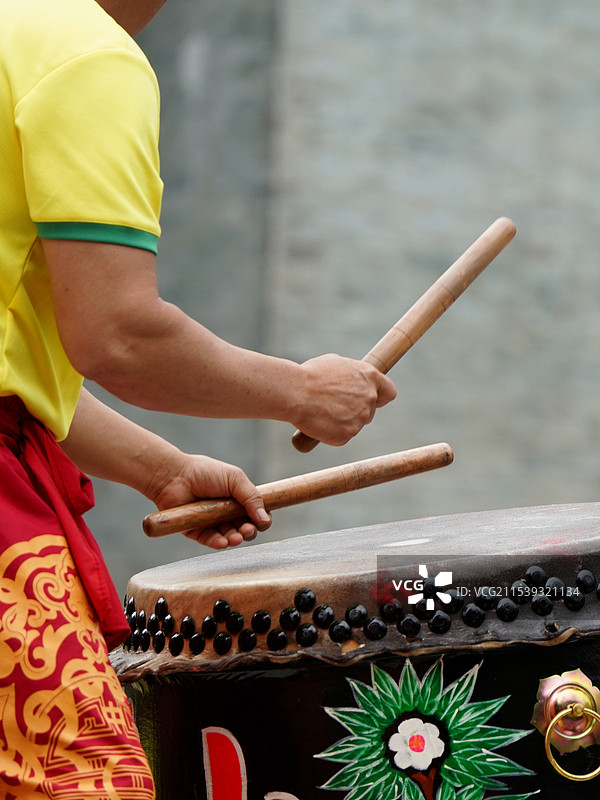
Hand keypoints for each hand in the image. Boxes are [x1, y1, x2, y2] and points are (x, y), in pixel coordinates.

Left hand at [147, 453, 271, 549]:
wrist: (175, 476)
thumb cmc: (205, 472)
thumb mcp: (235, 479)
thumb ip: (252, 497)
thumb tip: (265, 518)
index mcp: (238, 499)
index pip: (256, 515)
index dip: (261, 520)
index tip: (262, 521)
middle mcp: (227, 512)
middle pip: (245, 529)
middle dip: (249, 532)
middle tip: (246, 529)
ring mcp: (212, 523)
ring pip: (229, 537)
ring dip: (235, 539)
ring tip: (235, 537)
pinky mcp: (197, 531)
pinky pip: (210, 541)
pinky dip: (218, 543)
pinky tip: (223, 541)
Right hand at [292, 354, 396, 444]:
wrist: (295, 393)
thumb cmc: (311, 375)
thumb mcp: (335, 363)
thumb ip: (351, 374)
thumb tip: (351, 380)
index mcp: (369, 377)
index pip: (389, 392)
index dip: (380, 397)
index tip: (372, 400)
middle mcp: (370, 398)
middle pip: (370, 411)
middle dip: (355, 410)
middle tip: (333, 405)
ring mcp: (360, 418)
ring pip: (355, 424)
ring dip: (342, 421)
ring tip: (322, 411)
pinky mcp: (348, 434)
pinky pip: (342, 436)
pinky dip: (332, 432)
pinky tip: (319, 421)